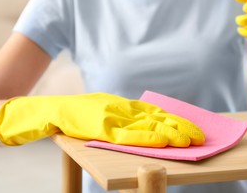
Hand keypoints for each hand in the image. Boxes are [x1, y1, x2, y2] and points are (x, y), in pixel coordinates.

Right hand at [0, 93, 204, 146]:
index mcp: (123, 104)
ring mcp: (111, 116)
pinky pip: (126, 134)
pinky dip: (145, 137)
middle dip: (179, 127)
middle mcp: (121, 108)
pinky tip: (160, 142)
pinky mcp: (99, 127)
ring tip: (187, 141)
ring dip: (168, 133)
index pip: (156, 112)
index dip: (175, 120)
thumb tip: (148, 121)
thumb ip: (125, 116)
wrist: (48, 111)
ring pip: (146, 125)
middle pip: (156, 118)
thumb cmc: (77, 113)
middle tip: (198, 136)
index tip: (192, 127)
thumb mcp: (106, 110)